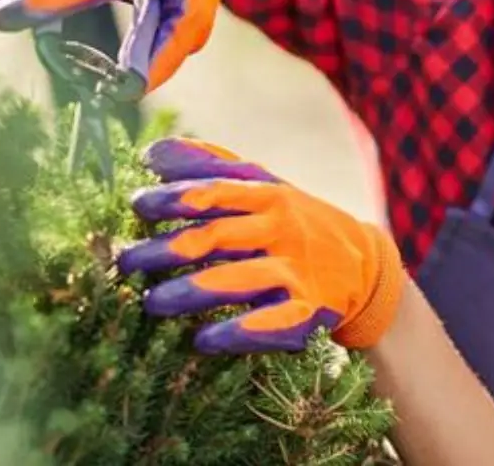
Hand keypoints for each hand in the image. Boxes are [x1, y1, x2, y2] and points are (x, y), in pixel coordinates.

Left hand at [116, 138, 404, 352]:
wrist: (366, 266)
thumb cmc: (299, 223)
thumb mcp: (266, 187)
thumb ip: (212, 168)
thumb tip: (152, 153)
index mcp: (270, 197)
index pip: (218, 192)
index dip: (176, 198)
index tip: (137, 205)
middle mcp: (284, 230)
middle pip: (220, 236)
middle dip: (169, 249)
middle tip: (126, 263)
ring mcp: (299, 271)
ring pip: (242, 279)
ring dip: (194, 291)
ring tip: (153, 303)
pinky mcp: (310, 310)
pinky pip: (273, 322)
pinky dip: (239, 332)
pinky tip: (203, 340)